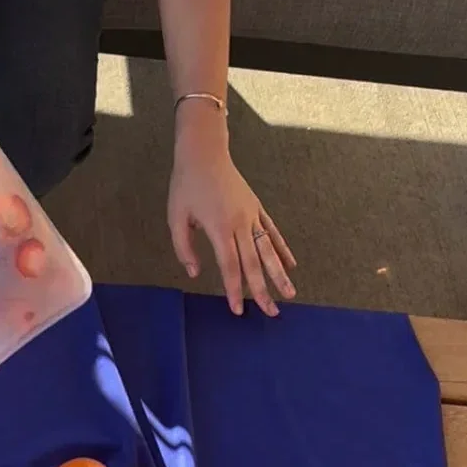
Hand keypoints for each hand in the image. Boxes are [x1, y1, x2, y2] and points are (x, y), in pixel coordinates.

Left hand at [168, 106, 295, 316]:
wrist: (204, 153)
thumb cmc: (186, 185)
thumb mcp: (176, 217)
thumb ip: (184, 247)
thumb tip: (195, 273)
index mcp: (219, 228)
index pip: (230, 266)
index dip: (235, 290)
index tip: (239, 310)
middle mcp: (240, 224)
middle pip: (254, 263)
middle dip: (263, 290)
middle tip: (272, 313)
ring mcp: (251, 215)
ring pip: (268, 250)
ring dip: (279, 274)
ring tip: (290, 294)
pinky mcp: (256, 207)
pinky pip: (272, 232)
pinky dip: (282, 249)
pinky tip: (290, 265)